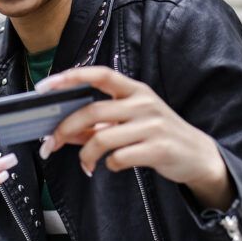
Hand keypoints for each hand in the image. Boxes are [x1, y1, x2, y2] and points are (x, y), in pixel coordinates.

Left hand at [35, 67, 233, 209]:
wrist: (198, 156)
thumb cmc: (156, 135)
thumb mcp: (130, 122)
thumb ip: (97, 125)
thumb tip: (60, 132)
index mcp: (134, 90)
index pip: (99, 74)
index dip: (70, 77)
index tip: (44, 86)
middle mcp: (143, 102)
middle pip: (92, 111)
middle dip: (64, 129)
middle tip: (50, 144)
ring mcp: (152, 125)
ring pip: (101, 138)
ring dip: (85, 155)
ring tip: (85, 165)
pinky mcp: (158, 149)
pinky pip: (118, 158)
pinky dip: (109, 165)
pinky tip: (112, 166)